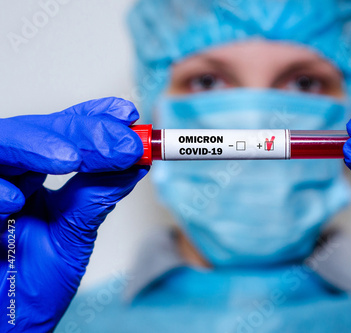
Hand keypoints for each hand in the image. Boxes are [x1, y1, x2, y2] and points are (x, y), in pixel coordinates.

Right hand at [0, 98, 147, 331]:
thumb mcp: (74, 234)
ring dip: (33, 146)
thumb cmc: (34, 282)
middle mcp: (8, 178)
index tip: (127, 114)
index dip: (91, 117)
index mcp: (33, 179)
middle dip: (76, 130)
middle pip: (33, 132)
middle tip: (119, 140)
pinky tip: (15, 203)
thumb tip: (136, 162)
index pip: (61, 135)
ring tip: (69, 158)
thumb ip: (98, 195)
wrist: (9, 324)